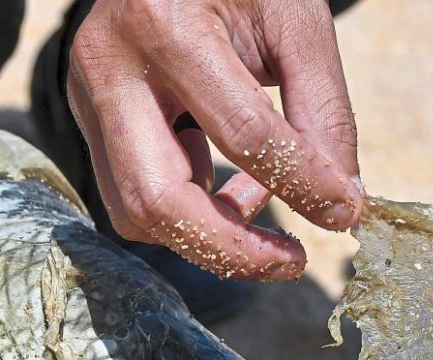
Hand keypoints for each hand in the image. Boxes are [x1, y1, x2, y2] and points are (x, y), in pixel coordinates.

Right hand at [67, 0, 362, 280]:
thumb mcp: (294, 20)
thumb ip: (322, 109)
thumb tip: (341, 204)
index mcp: (165, 22)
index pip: (243, 135)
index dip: (303, 185)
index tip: (346, 211)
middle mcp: (108, 66)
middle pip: (158, 199)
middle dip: (232, 249)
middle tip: (291, 261)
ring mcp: (86, 98)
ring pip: (136, 212)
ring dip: (208, 234)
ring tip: (261, 205)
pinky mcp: (88, 121)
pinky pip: (133, 196)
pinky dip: (187, 209)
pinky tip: (227, 180)